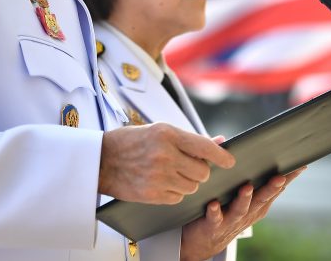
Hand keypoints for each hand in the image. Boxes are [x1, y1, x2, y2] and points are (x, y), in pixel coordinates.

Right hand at [98, 123, 235, 204]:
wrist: (100, 160)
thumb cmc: (130, 142)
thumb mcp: (158, 131)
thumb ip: (189, 139)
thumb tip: (219, 142)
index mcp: (167, 134)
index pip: (205, 147)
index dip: (222, 156)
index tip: (230, 161)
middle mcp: (165, 154)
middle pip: (202, 172)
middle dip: (200, 171)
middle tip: (187, 166)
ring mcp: (158, 176)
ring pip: (192, 186)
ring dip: (187, 182)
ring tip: (170, 173)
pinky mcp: (152, 194)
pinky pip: (178, 197)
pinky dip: (174, 192)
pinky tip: (161, 182)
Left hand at [179, 167, 305, 260]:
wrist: (205, 240)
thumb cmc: (221, 207)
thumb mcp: (232, 188)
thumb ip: (227, 164)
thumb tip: (223, 139)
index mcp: (256, 201)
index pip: (274, 187)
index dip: (287, 178)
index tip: (299, 165)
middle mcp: (248, 211)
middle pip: (262, 198)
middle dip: (272, 188)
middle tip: (279, 177)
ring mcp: (232, 219)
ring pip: (241, 208)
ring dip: (245, 198)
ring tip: (246, 187)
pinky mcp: (214, 225)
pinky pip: (215, 218)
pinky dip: (215, 212)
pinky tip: (213, 204)